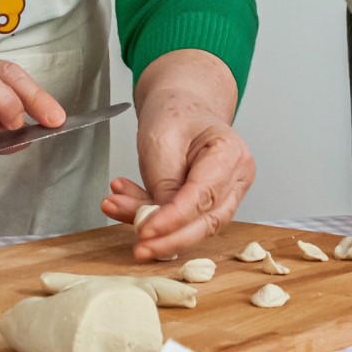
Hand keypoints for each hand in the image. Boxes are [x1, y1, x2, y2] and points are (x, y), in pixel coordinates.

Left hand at [101, 51, 250, 259]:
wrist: (181, 104)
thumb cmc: (176, 113)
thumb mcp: (161, 140)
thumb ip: (164, 183)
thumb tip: (158, 224)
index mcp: (231, 155)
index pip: (203, 197)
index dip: (174, 219)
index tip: (146, 231)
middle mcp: (236, 180)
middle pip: (206, 222)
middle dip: (168, 239)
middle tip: (138, 248)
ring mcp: (225, 195)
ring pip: (192, 226)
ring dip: (152, 223)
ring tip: (115, 205)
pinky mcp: (207, 206)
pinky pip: (181, 221)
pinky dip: (150, 215)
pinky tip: (123, 201)